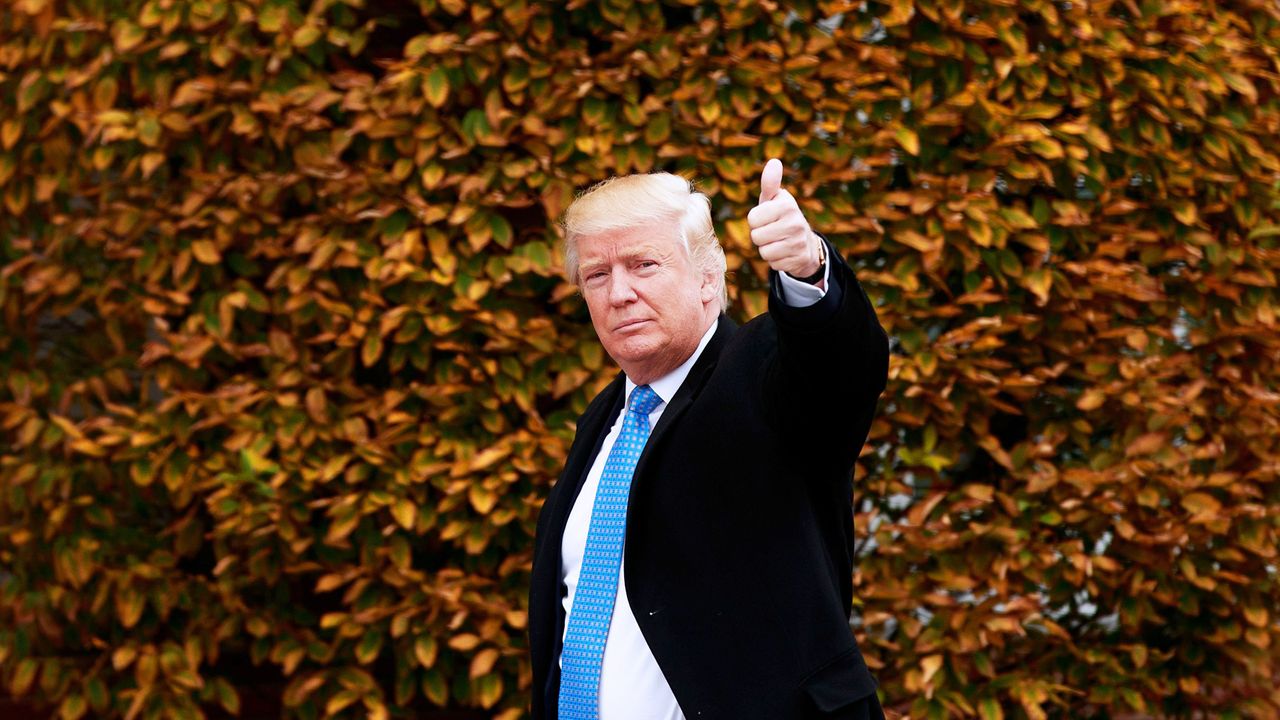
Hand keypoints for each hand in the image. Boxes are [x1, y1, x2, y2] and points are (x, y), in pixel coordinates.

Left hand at [747, 158, 822, 278]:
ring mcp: (799, 242)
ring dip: (767, 248)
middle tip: (772, 231)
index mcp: (787, 205)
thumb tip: (774, 161)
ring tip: (778, 241)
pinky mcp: (799, 259)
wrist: (805, 241)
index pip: (752, 219)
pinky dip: (775, 260)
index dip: (756, 220)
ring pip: (764, 252)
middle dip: (760, 236)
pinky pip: (773, 264)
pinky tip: (784, 252)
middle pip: (756, 237)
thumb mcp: (774, 199)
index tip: (767, 217)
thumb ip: (770, 183)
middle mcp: (795, 222)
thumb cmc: (781, 216)